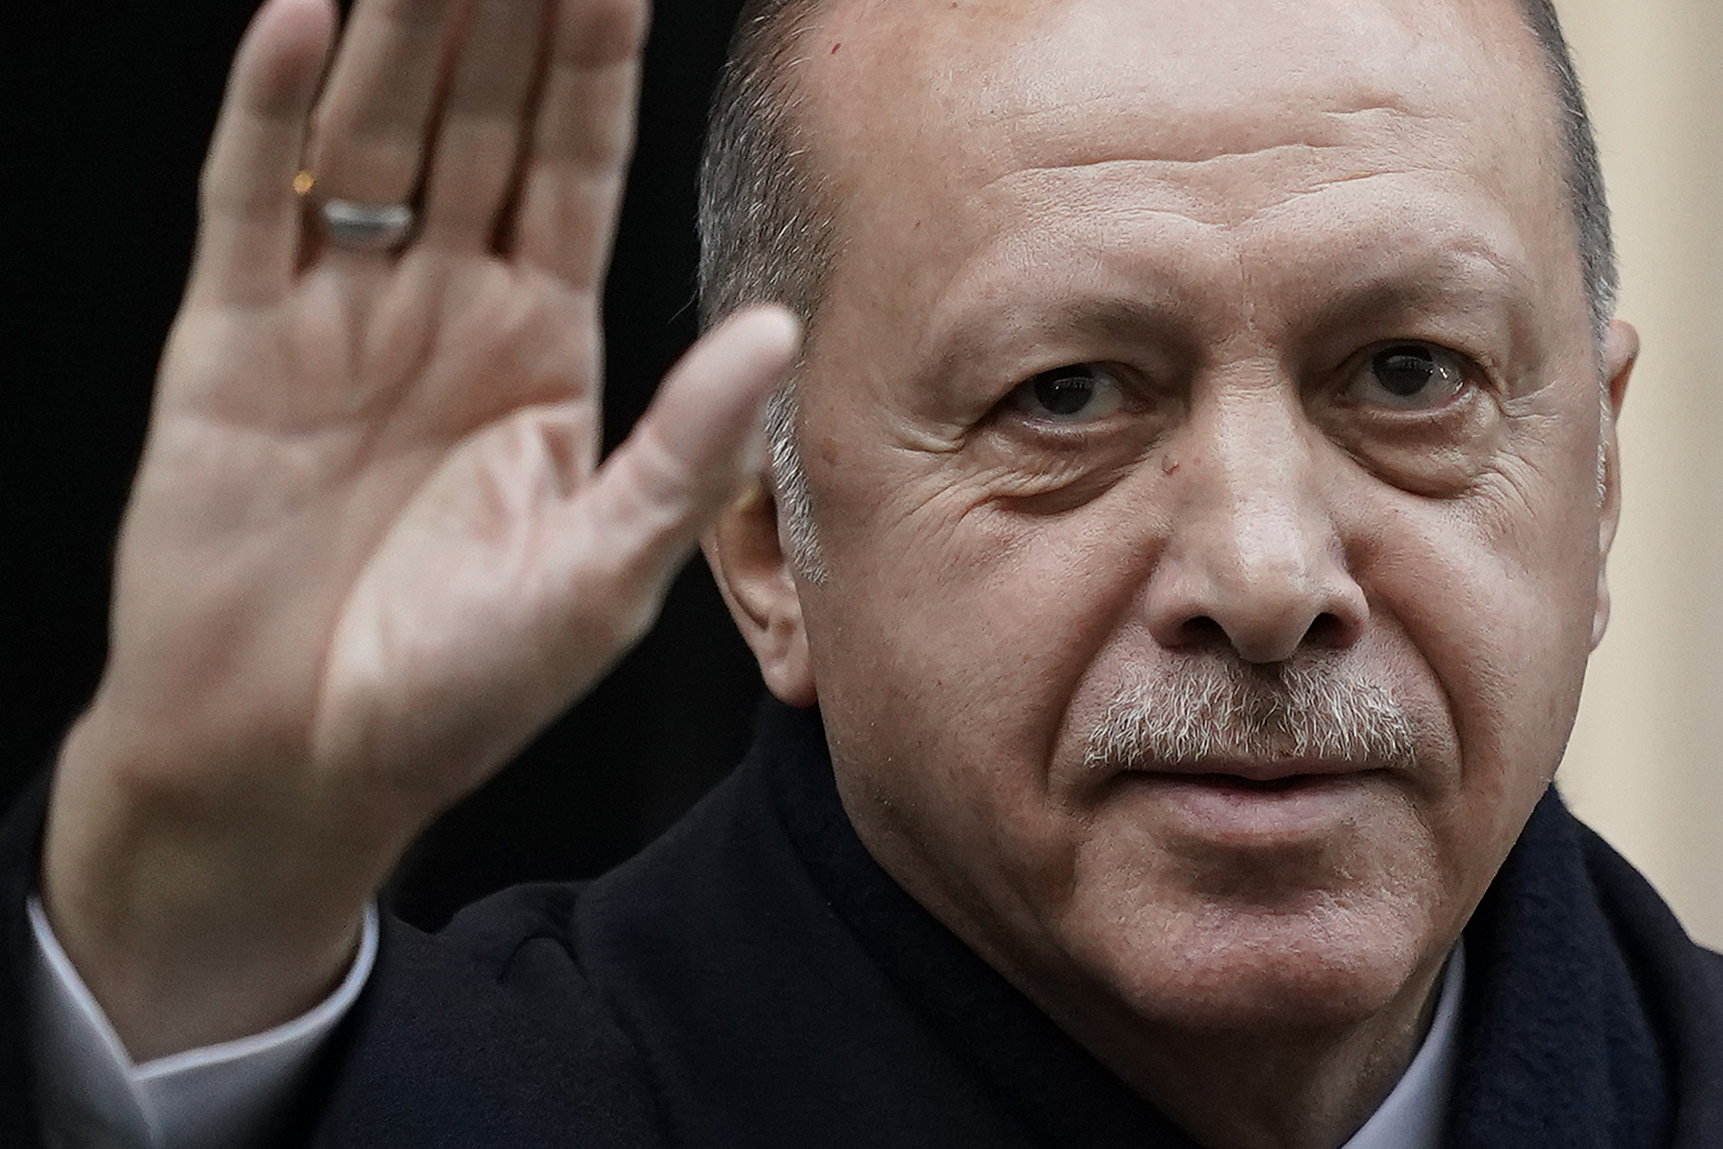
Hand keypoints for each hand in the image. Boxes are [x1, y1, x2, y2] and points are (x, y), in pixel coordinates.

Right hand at [41, 0, 796, 1060]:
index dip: (595, 66)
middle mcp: (442, 311)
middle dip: (503, 15)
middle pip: (477, 123)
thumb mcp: (598, 576)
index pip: (574, 170)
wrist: (291, 763)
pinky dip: (271, 114)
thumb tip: (773, 330)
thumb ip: (684, 450)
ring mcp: (333, 317)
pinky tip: (307, 21)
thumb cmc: (455, 691)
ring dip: (399, 31)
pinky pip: (251, 204)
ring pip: (371, 137)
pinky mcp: (229, 345)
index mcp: (538, 351)